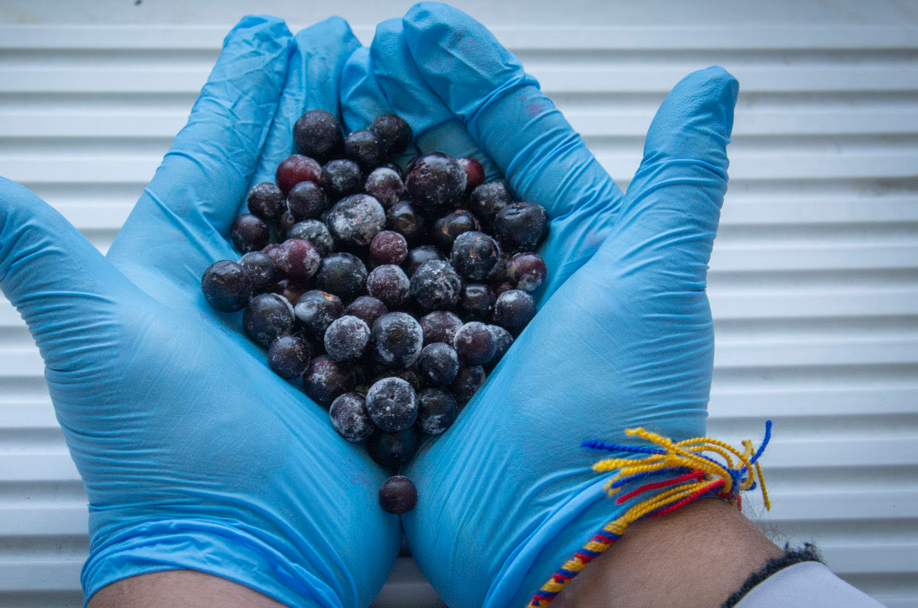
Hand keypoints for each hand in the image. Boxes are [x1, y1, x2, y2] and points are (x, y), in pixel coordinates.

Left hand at [0, 16, 399, 607]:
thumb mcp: (87, 331)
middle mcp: (249, 286)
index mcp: (182, 263)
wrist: (240, 543)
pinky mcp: (363, 360)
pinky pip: (398, 287)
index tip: (271, 34)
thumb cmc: (158, 447)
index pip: (215, 153)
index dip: (243, 90)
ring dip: (381, 160)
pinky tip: (455, 209)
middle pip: (292, 172)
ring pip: (352, 221)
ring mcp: (312, 322)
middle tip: (356, 51)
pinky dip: (425, 243)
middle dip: (322, 106)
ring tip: (411, 109)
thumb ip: (24, 247)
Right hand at [341, 3, 737, 606]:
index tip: (418, 29)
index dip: (469, 76)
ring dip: (359, 173)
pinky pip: (364, 301)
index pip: (516, 135)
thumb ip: (677, 181)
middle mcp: (509, 276)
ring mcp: (453, 321)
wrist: (565, 531)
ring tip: (317, 123)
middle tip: (354, 60)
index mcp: (571, 242)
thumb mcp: (657, 280)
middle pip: (446, 169)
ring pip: (398, 227)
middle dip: (402, 108)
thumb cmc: (620, 408)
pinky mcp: (409, 369)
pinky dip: (331, 261)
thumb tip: (711, 86)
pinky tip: (296, 224)